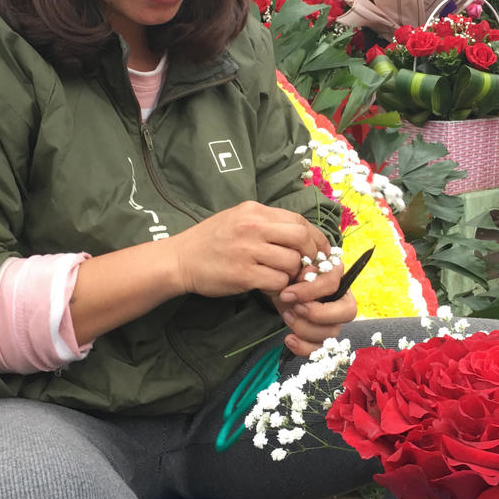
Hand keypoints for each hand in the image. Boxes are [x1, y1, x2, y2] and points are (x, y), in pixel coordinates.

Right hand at [170, 201, 327, 297]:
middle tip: (307, 267)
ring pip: (292, 262)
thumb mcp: (238, 218)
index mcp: (254, 211)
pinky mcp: (243, 274)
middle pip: (301, 238)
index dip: (315, 237)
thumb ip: (266, 222)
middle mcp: (253, 227)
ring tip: (283, 277)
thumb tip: (300, 234)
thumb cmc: (210, 240)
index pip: (298, 220)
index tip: (319, 250)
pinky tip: (270, 286)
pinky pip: (277, 281)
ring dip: (293, 274)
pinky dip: (280, 287)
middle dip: (310, 255)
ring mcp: (248, 251)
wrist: (179, 259)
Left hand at [272, 253, 356, 357]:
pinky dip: (304, 347)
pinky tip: (289, 339)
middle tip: (294, 309)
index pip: (333, 284)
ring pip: (332, 332)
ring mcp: (336, 320)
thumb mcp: (292, 269)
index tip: (287, 294)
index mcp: (337, 276)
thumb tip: (309, 272)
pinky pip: (321, 349)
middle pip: (347, 312)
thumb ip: (302, 269)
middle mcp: (343, 299)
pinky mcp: (324, 337)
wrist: (279, 290)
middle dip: (318, 314)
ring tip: (287, 316)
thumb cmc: (289, 276)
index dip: (310, 291)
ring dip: (305, 327)